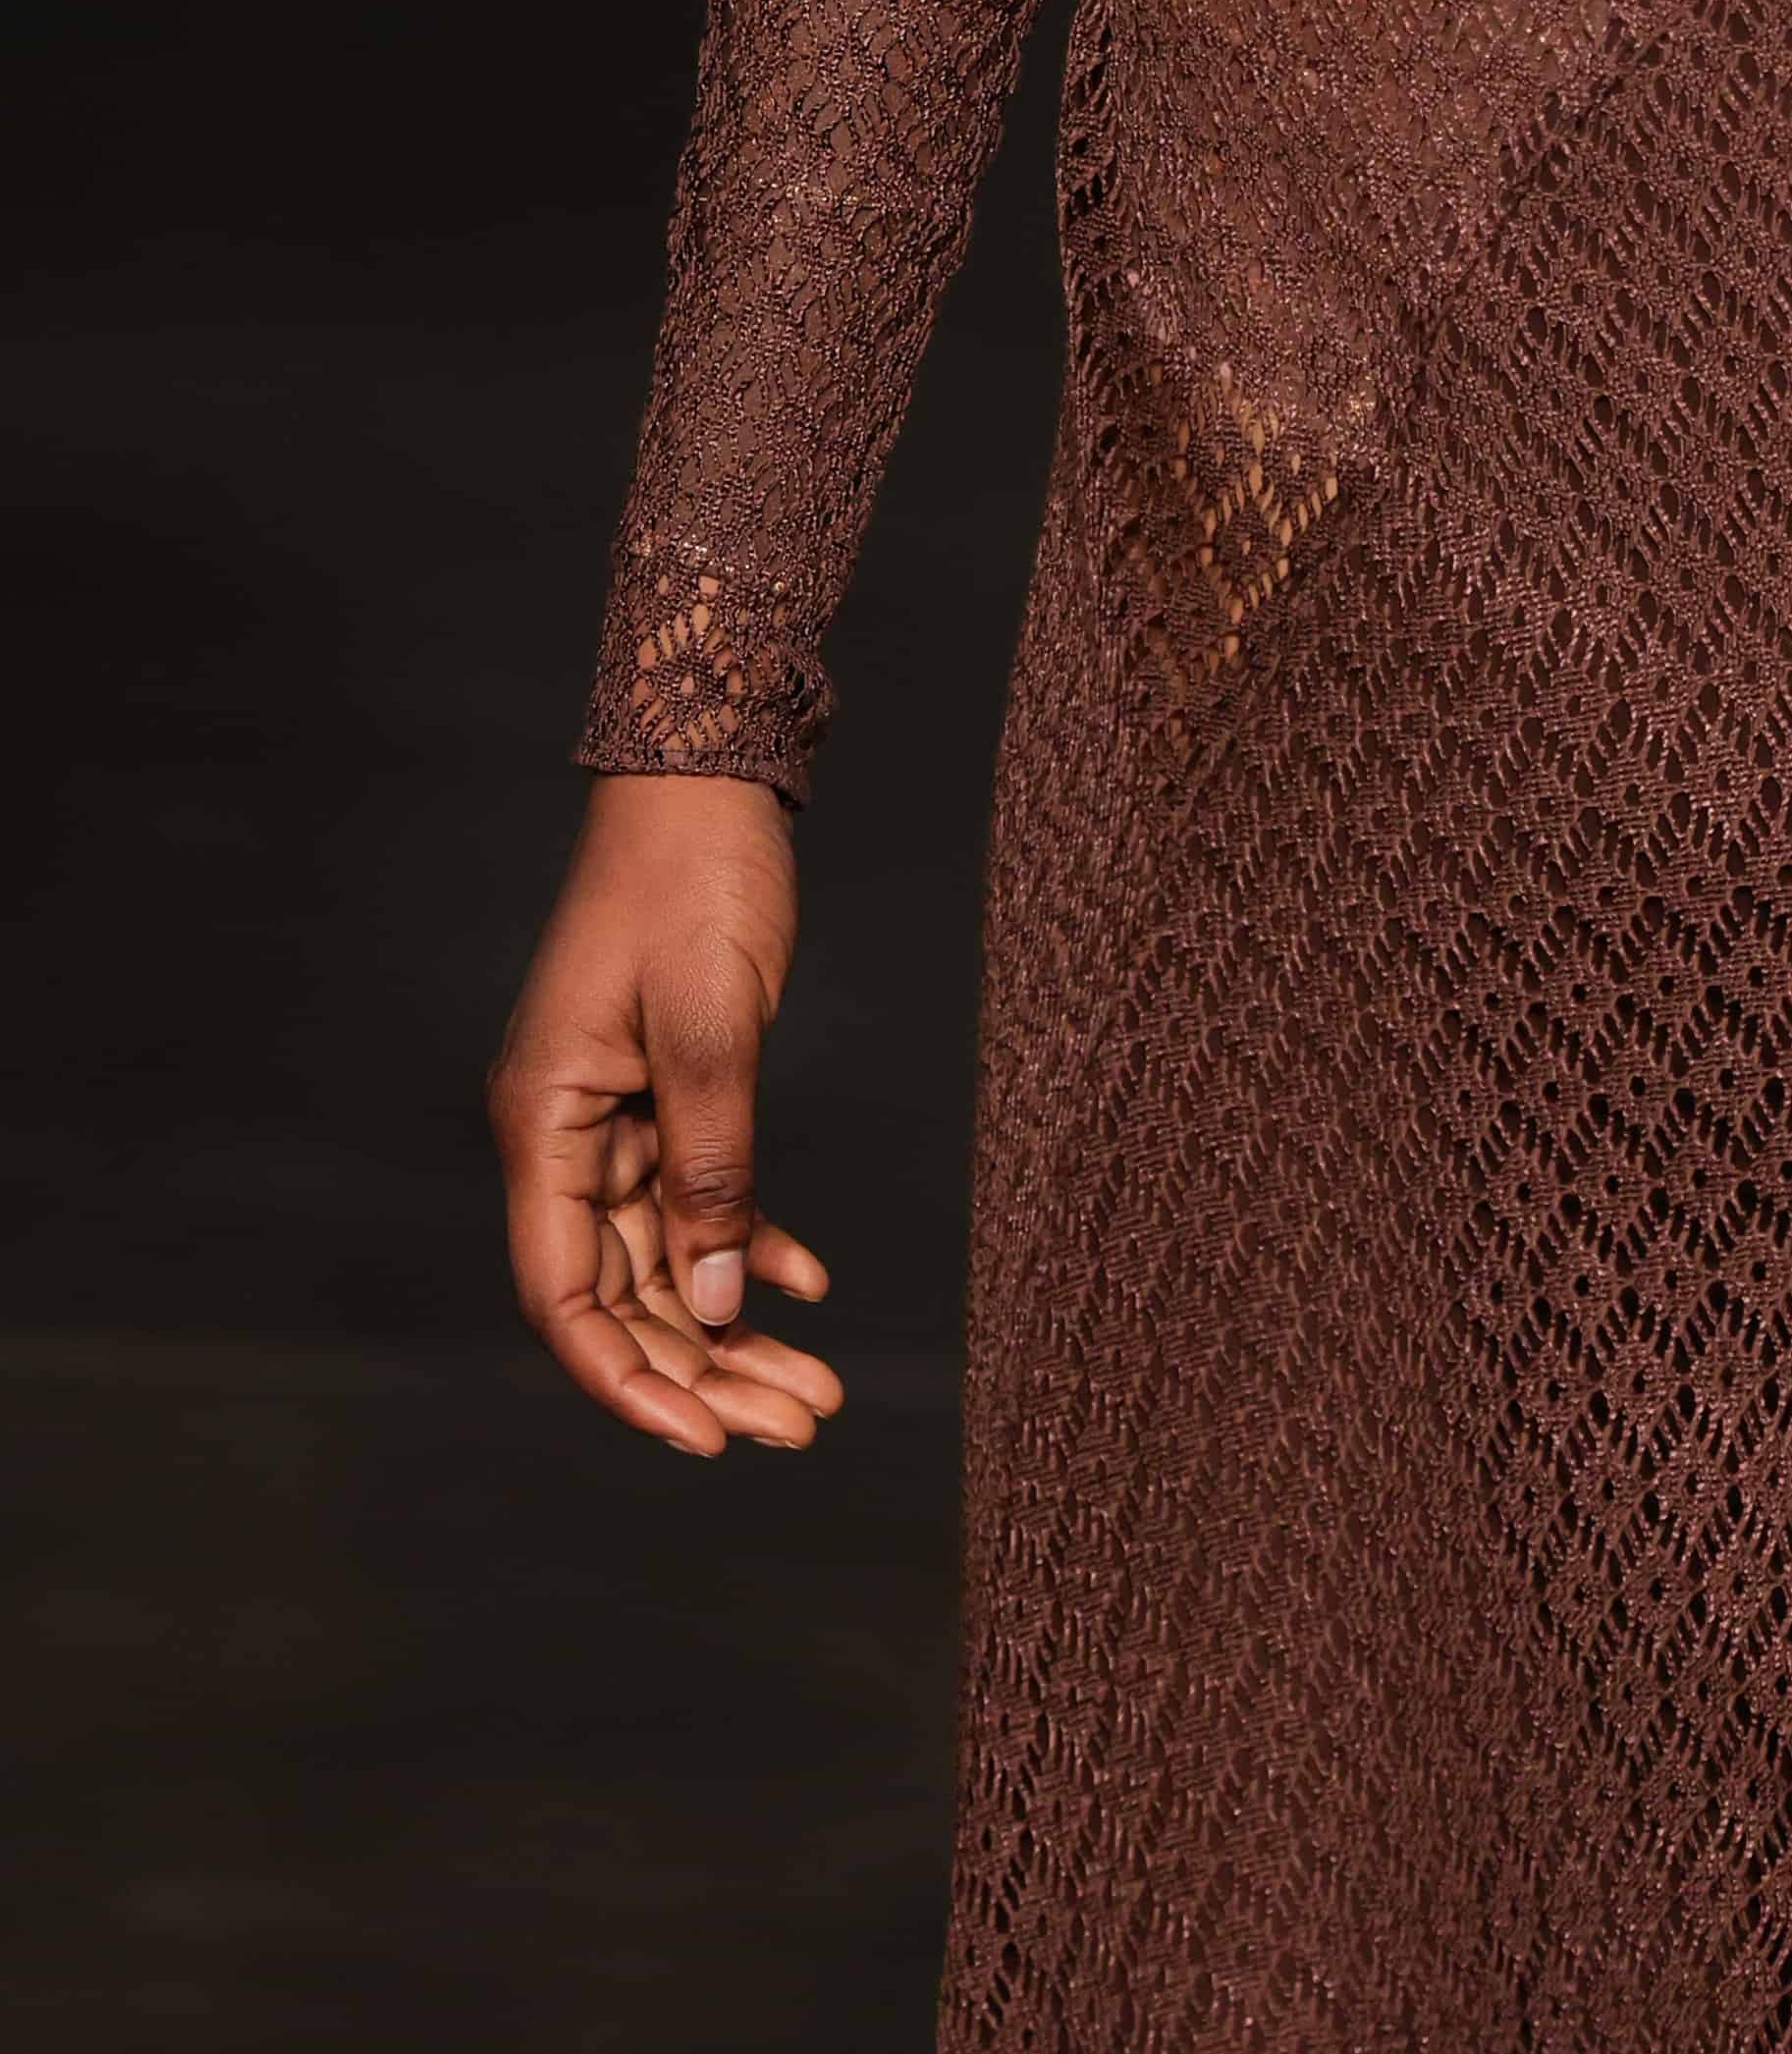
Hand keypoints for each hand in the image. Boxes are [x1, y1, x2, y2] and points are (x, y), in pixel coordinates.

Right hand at [488, 772, 839, 1457]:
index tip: (704, 1441)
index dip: (626, 1379)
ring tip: (816, 1388)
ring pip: (667, 1256)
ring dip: (733, 1324)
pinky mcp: (664, 1092)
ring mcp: (612, 1116)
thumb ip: (712, 1166)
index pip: (565, 1295)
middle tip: (800, 1425)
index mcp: (545, 1122)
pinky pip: (699, 1197)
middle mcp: (565, 1134)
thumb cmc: (692, 883)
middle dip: (703, 1371)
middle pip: (623, 1293)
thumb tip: (714, 1304)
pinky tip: (807, 1282)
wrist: (705, 779)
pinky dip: (748, 1243)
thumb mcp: (710, 1027)